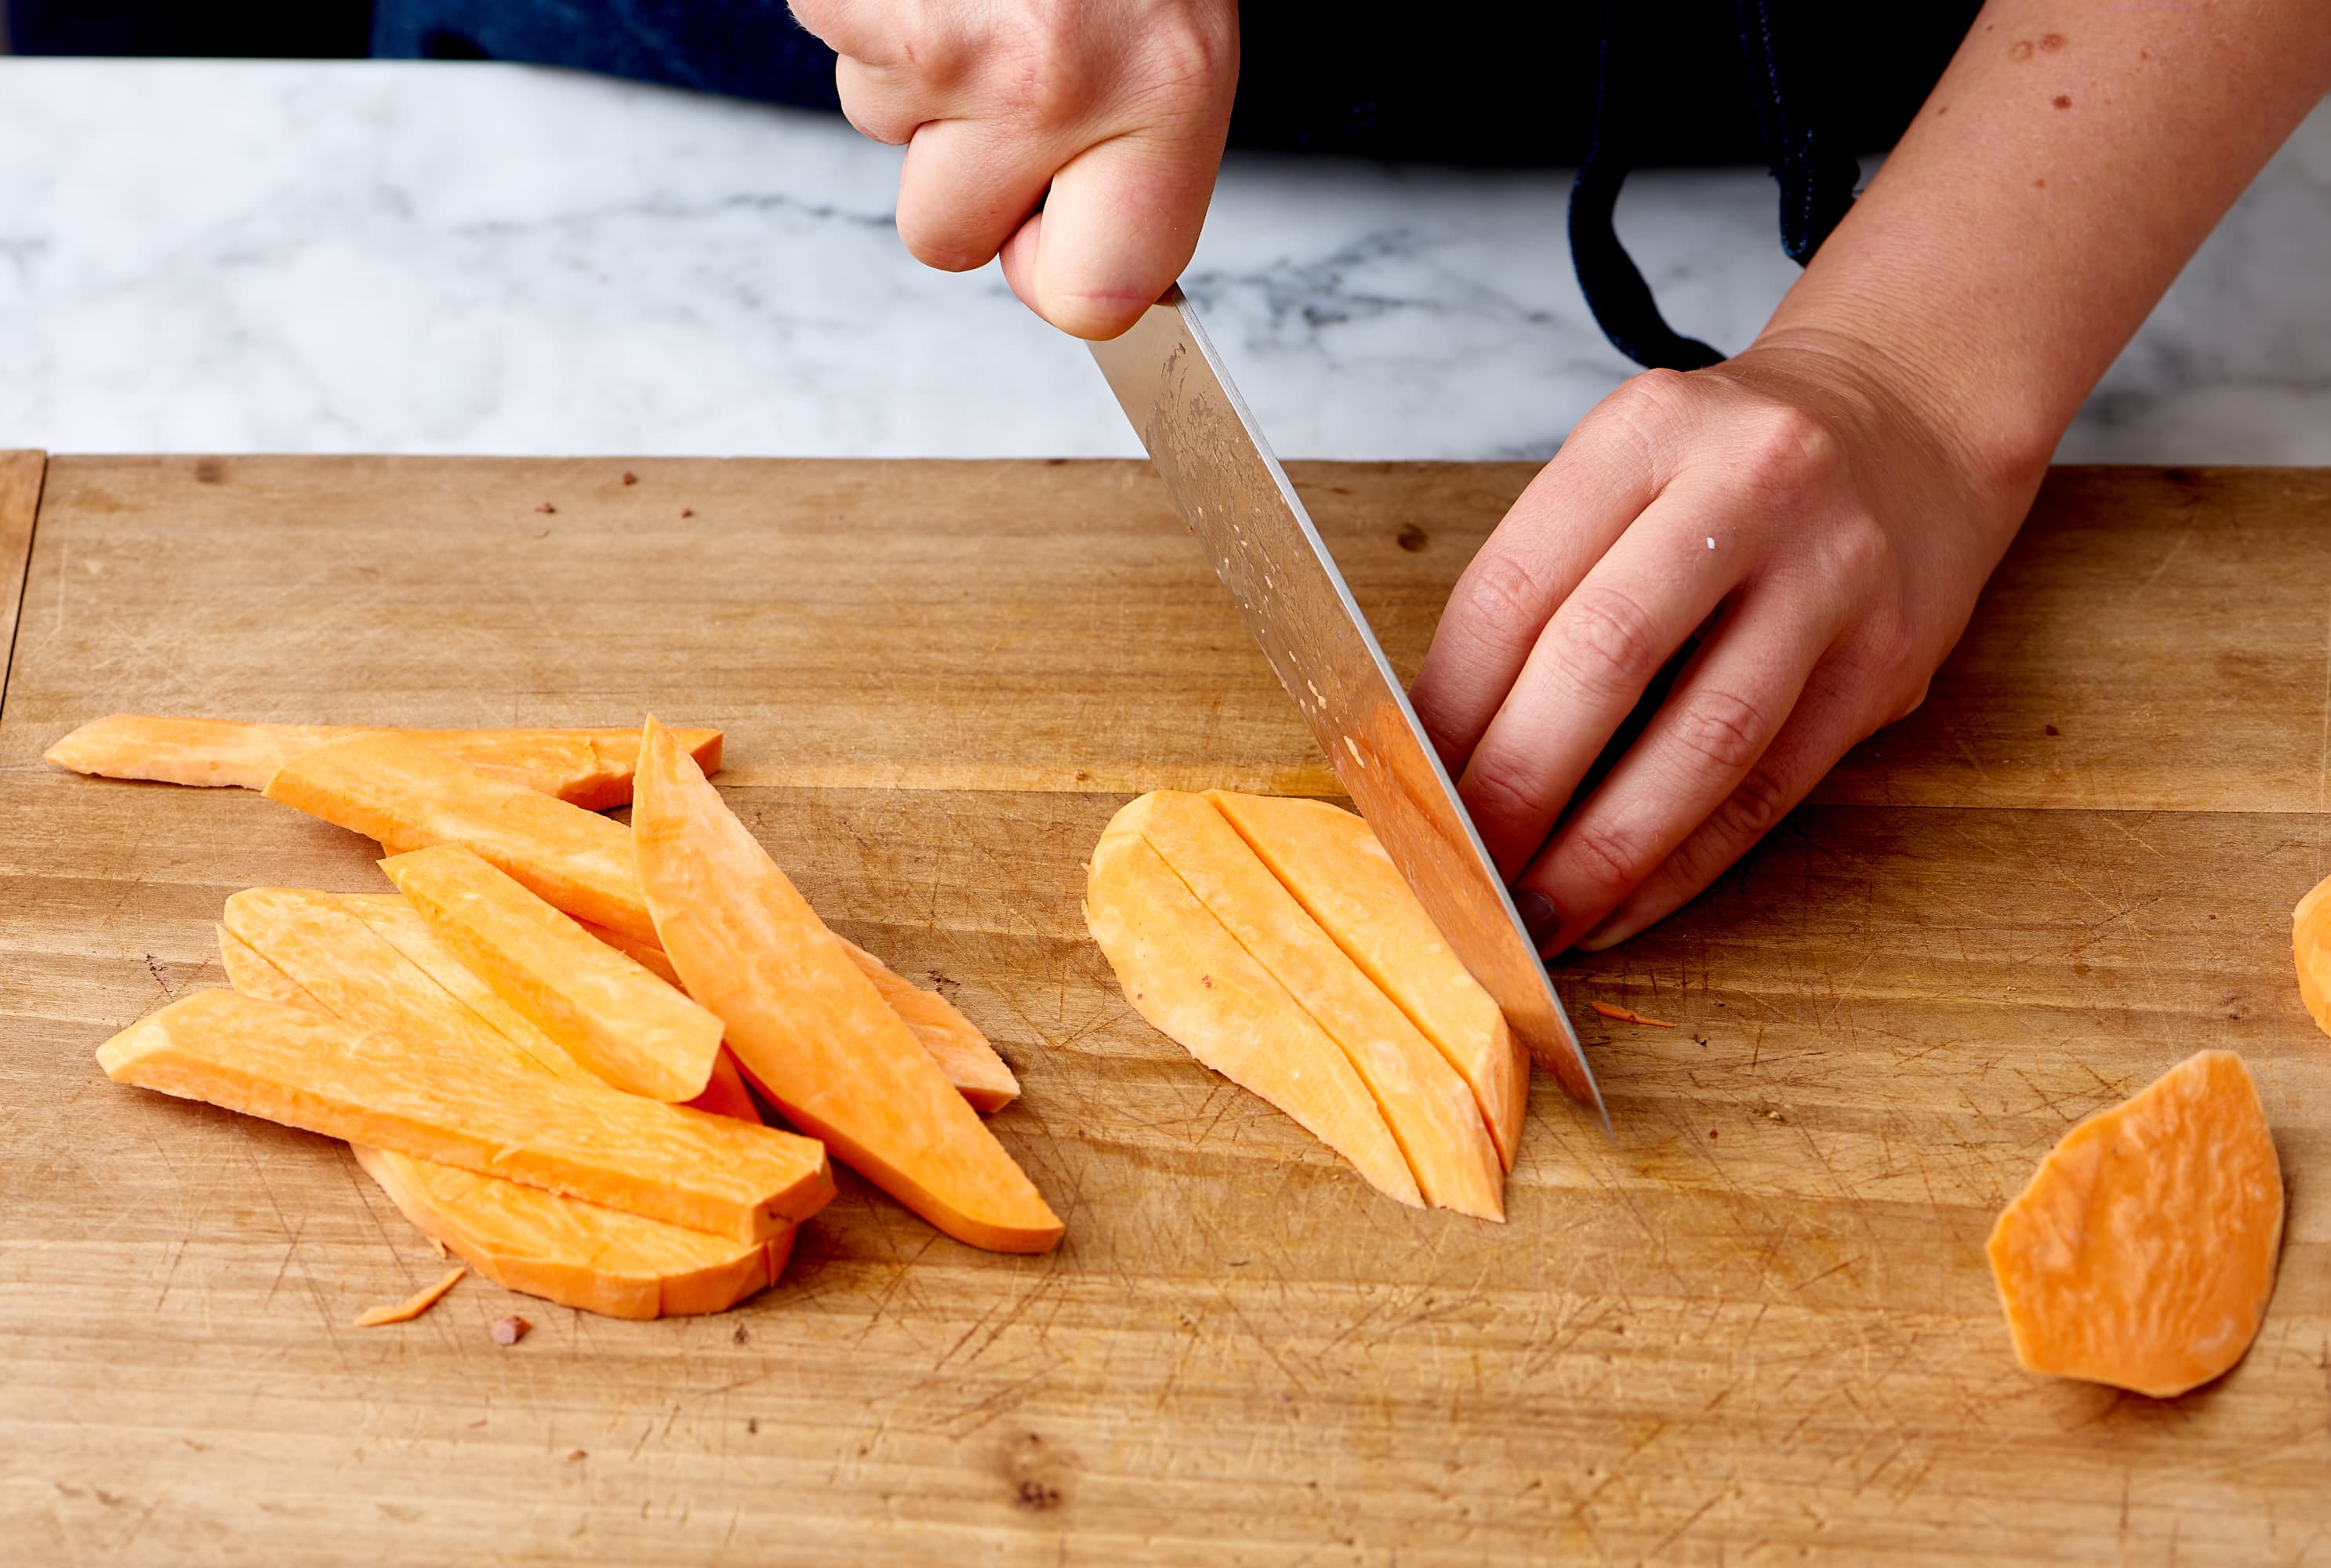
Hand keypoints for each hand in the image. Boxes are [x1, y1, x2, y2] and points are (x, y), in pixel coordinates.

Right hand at [789, 0, 1238, 338]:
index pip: (1096, 298)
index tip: (1056, 232)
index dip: (1057, 273)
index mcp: (1168, 89)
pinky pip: (835, 41)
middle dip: (957, 168)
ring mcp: (946, 40)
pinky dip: (865, 4)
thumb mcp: (1176, 25)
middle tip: (1004, 61)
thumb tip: (1084, 259)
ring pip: (881, 127)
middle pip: (948, 237)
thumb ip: (1136, 146)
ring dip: (913, 63)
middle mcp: (1057, 78)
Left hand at [1411, 335, 2039, 953]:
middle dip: (1515, 786)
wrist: (1916, 415)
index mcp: (1646, 433)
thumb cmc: (1732, 467)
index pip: (1515, 588)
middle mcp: (1747, 489)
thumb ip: (1544, 583)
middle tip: (1457, 871)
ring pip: (1703, 741)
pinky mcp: (1886, 662)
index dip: (1447, 707)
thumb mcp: (1627, 470)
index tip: (1401, 790)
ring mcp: (1832, 577)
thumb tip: (1439, 742)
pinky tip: (1619, 906)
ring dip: (1602, 850)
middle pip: (1604, 658)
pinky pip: (1769, 789)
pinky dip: (1683, 863)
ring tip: (1532, 917)